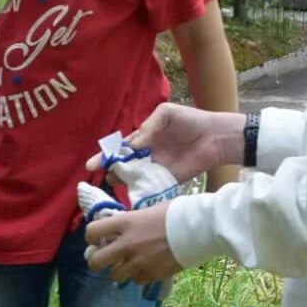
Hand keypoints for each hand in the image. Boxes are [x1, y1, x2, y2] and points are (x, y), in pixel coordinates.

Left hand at [84, 203, 181, 283]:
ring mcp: (138, 261)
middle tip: (105, 259)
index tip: (97, 239)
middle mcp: (126, 244)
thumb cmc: (176, 212)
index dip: (92, 236)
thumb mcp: (148, 210)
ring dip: (119, 272)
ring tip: (127, 266)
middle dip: (97, 261)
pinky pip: (137, 281)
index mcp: (124, 223)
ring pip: (115, 276)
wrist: (198, 228)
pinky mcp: (152, 274)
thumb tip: (122, 228)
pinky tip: (147, 269)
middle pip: (96, 261)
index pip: (92, 232)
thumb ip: (132, 221)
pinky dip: (140, 277)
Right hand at [91, 103, 240, 184]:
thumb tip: (134, 144)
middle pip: (122, 164)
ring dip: (122, 181)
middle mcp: (146, 154)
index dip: (105, 155)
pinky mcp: (166, 180)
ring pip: (133, 177)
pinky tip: (130, 193)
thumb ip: (149, 126)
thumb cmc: (190, 120)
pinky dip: (140, 191)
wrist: (215, 137)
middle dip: (109, 170)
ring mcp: (155, 168)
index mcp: (143, 137)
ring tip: (114, 182)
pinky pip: (150, 187)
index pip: (120, 147)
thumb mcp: (166, 113)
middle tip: (99, 175)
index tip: (91, 165)